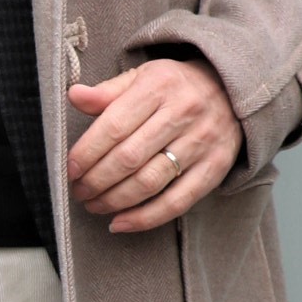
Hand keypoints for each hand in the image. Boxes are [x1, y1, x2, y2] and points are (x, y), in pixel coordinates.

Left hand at [66, 60, 241, 233]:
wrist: (231, 92)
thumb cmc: (175, 87)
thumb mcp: (142, 78)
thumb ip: (108, 92)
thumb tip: (74, 96)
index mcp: (159, 87)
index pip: (114, 126)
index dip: (87, 153)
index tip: (70, 169)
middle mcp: (183, 113)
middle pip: (129, 158)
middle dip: (96, 181)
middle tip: (79, 192)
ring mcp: (201, 143)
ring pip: (149, 182)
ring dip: (114, 201)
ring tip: (94, 205)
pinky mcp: (214, 168)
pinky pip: (177, 202)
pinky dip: (145, 218)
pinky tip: (120, 223)